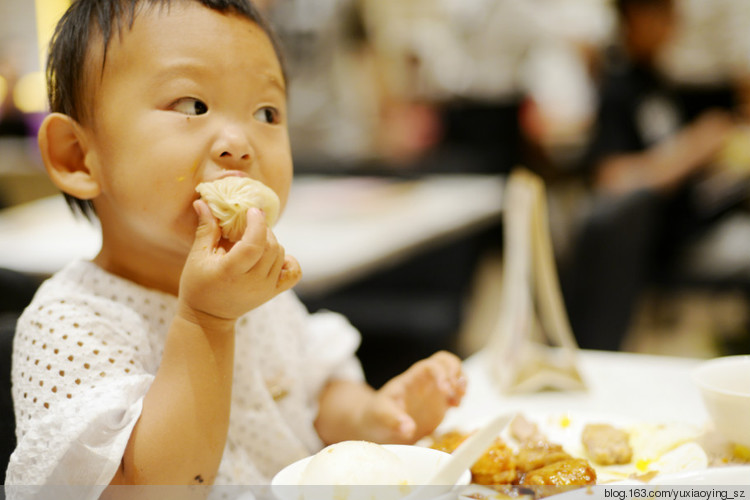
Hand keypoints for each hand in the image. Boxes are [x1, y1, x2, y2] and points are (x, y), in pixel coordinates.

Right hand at [178, 199, 300, 323]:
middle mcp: (253, 282)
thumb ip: (206, 229)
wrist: (208, 317)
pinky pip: (293, 273)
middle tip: (250, 224)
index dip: (257, 224)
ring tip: (255, 240)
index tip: (252, 211)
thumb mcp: (197, 257)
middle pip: (272, 246)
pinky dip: (288, 260)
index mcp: (231, 272)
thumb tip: (202, 201)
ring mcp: (266, 289)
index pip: (254, 244)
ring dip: (272, 241)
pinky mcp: (273, 292)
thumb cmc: (198, 285)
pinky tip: (274, 256)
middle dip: (263, 230)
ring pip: (281, 254)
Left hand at [360, 351, 465, 443]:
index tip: (445, 390)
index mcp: (412, 379)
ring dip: (462, 383)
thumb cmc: (377, 415)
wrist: (377, 425)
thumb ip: (393, 420)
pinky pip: (455, 392)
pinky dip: (460, 396)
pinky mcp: (439, 404)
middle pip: (446, 362)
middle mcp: (425, 381)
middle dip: (456, 373)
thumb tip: (408, 429)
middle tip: (457, 392)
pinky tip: (456, 407)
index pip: (431, 366)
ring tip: (458, 399)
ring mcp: (433, 391)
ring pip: (454, 374)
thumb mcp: (381, 416)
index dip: (442, 374)